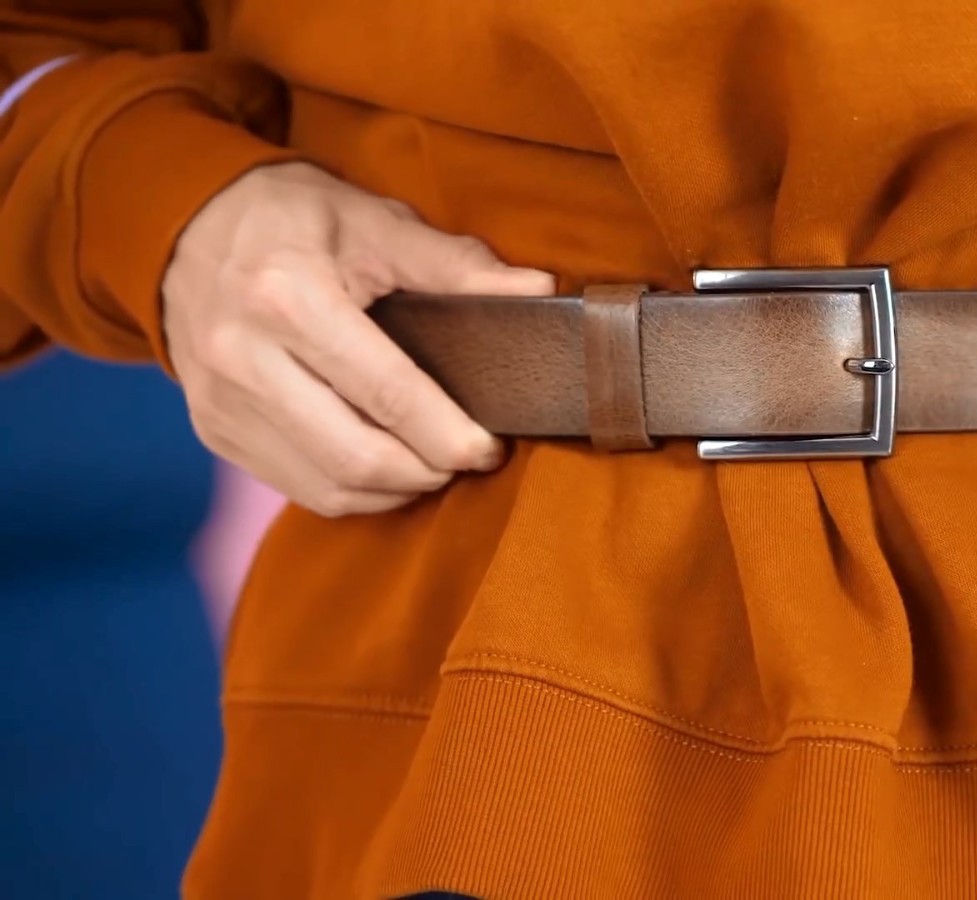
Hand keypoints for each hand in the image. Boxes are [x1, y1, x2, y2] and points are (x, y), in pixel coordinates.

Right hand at [163, 162, 553, 516]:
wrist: (182, 225)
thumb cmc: (293, 218)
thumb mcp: (374, 219)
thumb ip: (456, 264)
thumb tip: (538, 292)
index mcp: (286, 296)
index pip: (387, 394)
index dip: (450, 434)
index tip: (492, 445)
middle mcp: (243, 356)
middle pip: (357, 457)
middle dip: (429, 471)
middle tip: (471, 456)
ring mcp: (221, 402)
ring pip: (329, 487)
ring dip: (397, 489)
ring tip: (435, 461)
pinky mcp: (213, 429)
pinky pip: (300, 487)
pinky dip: (355, 490)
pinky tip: (389, 466)